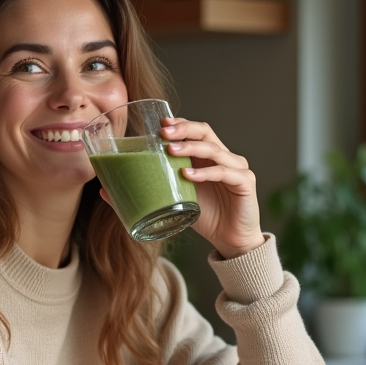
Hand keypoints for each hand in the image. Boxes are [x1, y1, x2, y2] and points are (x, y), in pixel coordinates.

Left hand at [161, 117, 263, 258]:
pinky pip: (223, 173)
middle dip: (183, 130)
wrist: (230, 239)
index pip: (197, 131)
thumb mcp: (180, 197)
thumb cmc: (207, 216)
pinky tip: (188, 175)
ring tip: (171, 151)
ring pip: (213, 150)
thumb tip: (120, 184)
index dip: (181, 124)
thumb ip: (163, 184)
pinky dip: (204, 173)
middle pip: (205, 132)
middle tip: (164, 133)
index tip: (161, 124)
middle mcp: (225, 157)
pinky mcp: (245, 182)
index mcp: (210, 157)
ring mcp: (237, 168)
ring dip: (191, 148)